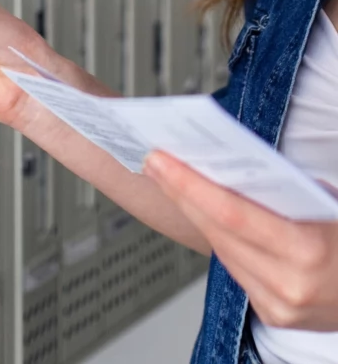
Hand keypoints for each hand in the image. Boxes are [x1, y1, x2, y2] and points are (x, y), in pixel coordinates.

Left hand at [145, 151, 337, 330]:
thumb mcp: (336, 206)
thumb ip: (291, 193)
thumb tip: (237, 170)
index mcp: (310, 251)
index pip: (231, 214)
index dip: (190, 186)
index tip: (162, 161)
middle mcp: (290, 285)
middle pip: (218, 232)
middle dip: (181, 194)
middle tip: (156, 163)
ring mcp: (282, 306)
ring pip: (223, 251)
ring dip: (195, 216)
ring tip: (172, 181)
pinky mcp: (277, 315)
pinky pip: (238, 270)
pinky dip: (222, 241)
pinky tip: (204, 215)